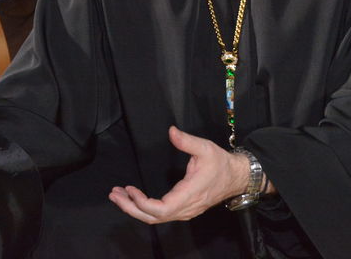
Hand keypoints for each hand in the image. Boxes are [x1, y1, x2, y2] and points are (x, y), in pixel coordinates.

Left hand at [108, 126, 247, 223]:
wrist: (236, 177)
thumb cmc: (220, 163)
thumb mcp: (205, 148)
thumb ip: (186, 141)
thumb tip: (171, 131)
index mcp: (189, 194)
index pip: (162, 209)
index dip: (143, 203)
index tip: (130, 189)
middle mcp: (186, 207)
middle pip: (154, 218)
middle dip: (131, 208)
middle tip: (114, 194)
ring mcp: (185, 210)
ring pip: (156, 218)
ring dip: (135, 209)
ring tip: (119, 195)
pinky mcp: (184, 209)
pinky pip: (161, 214)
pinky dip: (145, 209)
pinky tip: (134, 198)